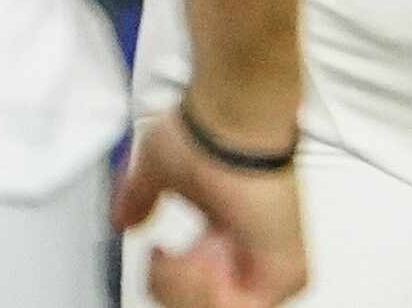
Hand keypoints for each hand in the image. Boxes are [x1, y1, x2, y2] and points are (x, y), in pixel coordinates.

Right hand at [111, 110, 308, 307]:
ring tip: (190, 251)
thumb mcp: (160, 169)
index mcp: (229, 230)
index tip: (160, 254)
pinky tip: (204, 254)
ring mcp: (272, 262)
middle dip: (176, 288)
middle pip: (206, 302)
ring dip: (191, 288)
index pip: (200, 288)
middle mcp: (252, 248)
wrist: (232, 121)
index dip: (170, 281)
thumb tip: (126, 216)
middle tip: (169, 256)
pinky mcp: (285, 271)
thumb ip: (142, 198)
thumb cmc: (209, 130)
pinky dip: (210, 293)